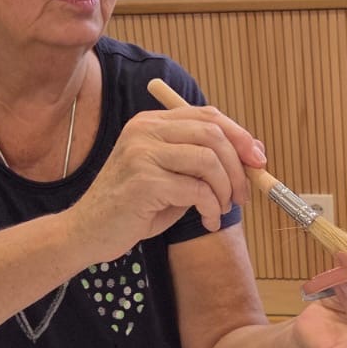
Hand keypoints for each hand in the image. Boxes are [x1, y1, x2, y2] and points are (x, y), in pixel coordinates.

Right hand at [66, 105, 265, 263]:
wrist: (88, 232)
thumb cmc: (134, 207)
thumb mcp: (171, 176)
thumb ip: (202, 161)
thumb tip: (252, 154)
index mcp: (151, 122)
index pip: (207, 115)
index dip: (239, 135)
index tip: (258, 160)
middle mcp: (145, 130)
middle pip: (213, 134)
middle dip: (238, 166)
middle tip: (242, 195)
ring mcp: (142, 153)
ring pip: (208, 161)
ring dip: (226, 190)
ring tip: (221, 209)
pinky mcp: (144, 181)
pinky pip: (197, 190)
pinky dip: (211, 208)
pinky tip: (207, 221)